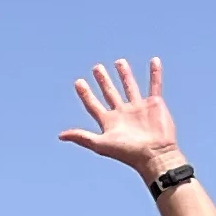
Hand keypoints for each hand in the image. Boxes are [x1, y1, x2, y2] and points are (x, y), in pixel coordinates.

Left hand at [56, 56, 184, 181]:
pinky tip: (154, 61)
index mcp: (109, 122)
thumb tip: (60, 136)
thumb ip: (82, 137)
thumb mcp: (101, 144)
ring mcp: (139, 108)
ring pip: (130, 87)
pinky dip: (155, 74)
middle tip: (96, 68)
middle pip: (110, 93)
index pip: (93, 105)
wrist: (154, 155)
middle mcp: (123, 113)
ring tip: (119, 62)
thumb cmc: (127, 152)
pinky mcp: (155, 104)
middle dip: (103, 81)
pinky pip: (155, 85)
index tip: (78, 82)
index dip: (85, 94)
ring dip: (125, 75)